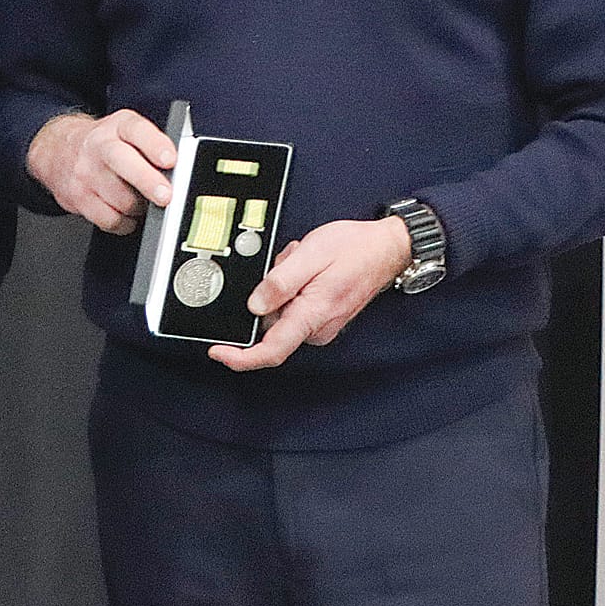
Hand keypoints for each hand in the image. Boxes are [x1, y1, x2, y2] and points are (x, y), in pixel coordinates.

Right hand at [26, 110, 176, 233]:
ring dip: (139, 207)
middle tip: (165, 196)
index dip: (155, 145)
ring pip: (121, 199)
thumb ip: (152, 145)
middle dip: (147, 181)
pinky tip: (125, 213)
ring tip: (140, 199)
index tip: (170, 160)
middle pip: (123, 162)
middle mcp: (99, 145)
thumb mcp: (126, 131)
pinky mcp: (77, 197)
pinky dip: (124, 222)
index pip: (137, 130)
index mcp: (118, 126)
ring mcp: (85, 172)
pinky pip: (109, 219)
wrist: (57, 149)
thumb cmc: (104, 143)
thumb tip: (180, 171)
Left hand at [208, 217, 411, 371]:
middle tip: (288, 262)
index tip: (218, 352)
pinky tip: (307, 267)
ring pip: (281, 310)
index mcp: (312, 315)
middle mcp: (317, 328)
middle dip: (268, 291)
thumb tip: (254, 305)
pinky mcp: (323, 317)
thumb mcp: (311, 254)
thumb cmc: (355, 248)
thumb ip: (280, 282)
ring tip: (301, 260)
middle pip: (271, 321)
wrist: (387, 248)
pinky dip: (293, 285)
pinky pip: (294, 305)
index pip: (271, 350)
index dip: (240, 357)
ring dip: (283, 284)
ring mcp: (322, 324)